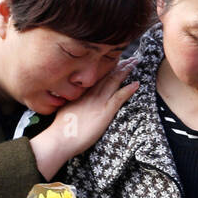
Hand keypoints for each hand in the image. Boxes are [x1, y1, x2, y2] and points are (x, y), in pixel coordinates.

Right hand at [31, 57, 139, 178]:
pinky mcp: (105, 112)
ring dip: (125, 71)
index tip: (114, 61)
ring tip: (135, 63)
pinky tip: (136, 83)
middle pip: (106, 75)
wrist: (60, 139)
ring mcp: (98, 102)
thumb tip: (74, 104)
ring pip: (113, 82)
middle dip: (118, 65)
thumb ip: (72, 103)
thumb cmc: (61, 129)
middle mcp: (89, 93)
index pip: (95, 76)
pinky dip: (128, 90)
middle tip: (129, 58)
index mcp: (79, 92)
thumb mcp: (64, 109)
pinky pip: (118, 97)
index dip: (106, 67)